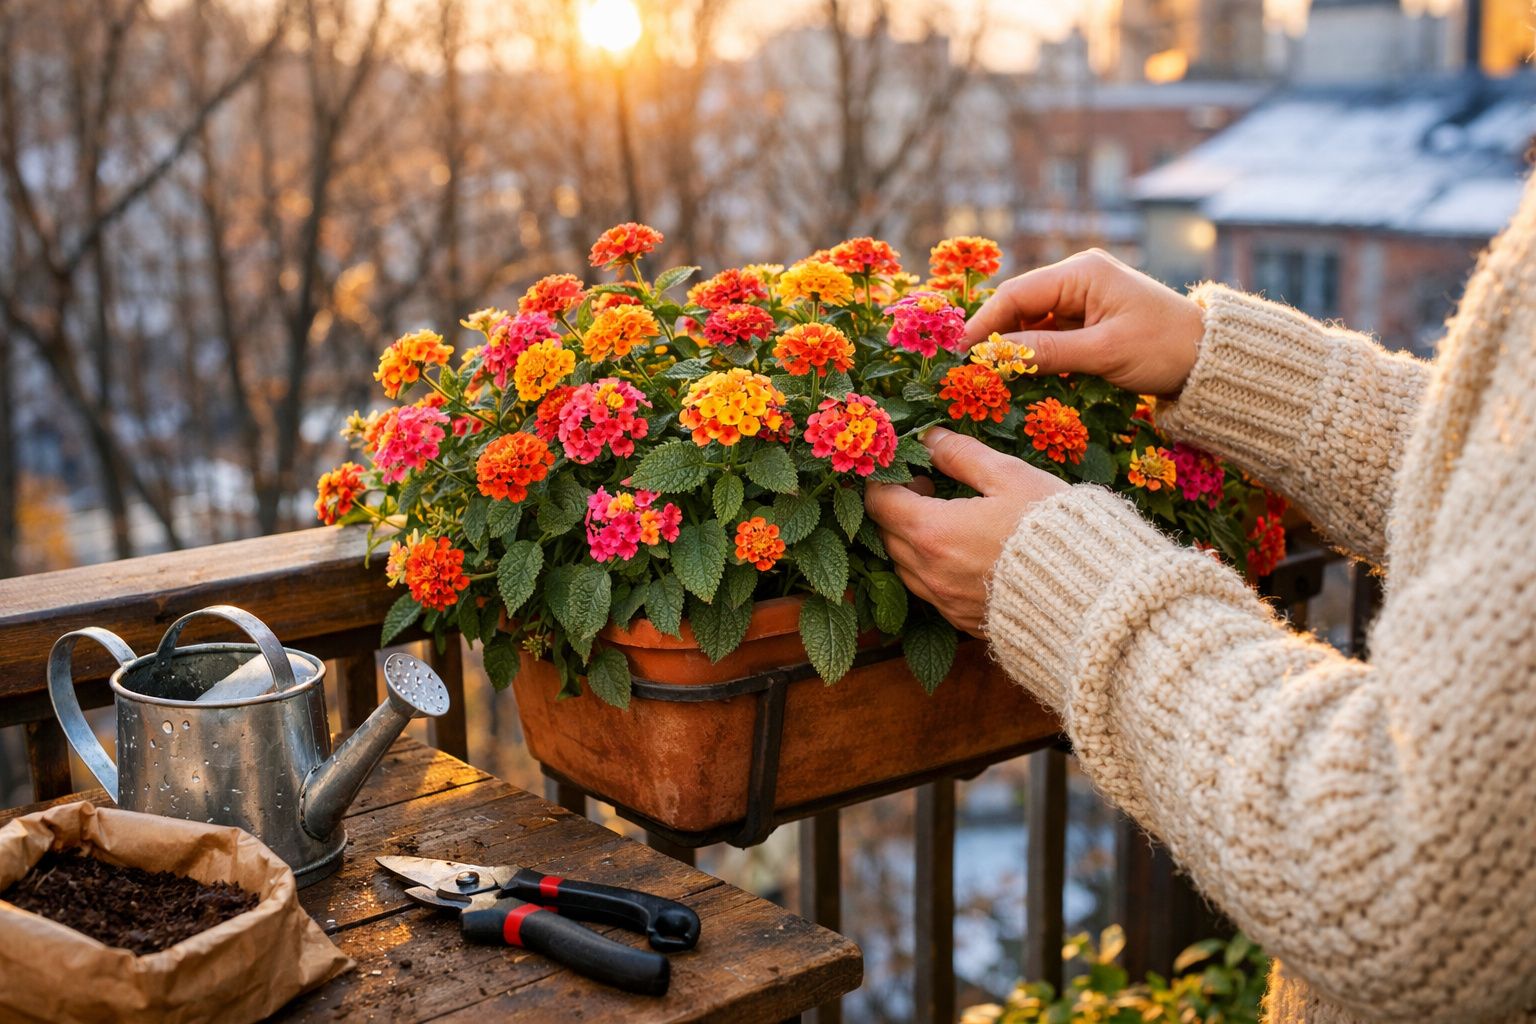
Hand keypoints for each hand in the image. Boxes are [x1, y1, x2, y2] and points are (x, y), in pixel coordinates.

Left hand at [865, 427, 1067, 636]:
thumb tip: (930, 437)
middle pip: (886, 535)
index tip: (912, 470)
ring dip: (913, 540)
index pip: (879, 503)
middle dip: (898, 509)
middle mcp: (929, 572)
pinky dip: (933, 569)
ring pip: (904, 567)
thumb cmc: (1051, 529)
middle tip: (931, 490)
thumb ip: (961, 454)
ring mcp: (944, 602)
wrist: (1088, 595)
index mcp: (932, 532)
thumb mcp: (1009, 477)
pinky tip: (964, 553)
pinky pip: (930, 592)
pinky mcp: (962, 620)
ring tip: (948, 520)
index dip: (888, 481)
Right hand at [965, 249, 1204, 396]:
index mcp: (1082, 272)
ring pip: (1030, 324)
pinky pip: (1048, 336)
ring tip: (988, 379)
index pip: (1016, 294)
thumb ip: (1047, 353)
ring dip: (1012, 350)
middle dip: (994, 338)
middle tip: (967, 371)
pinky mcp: (1088, 321)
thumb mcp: (1104, 353)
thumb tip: (995, 357)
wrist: (1209, 359)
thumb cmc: (1164, 348)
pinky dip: (1033, 356)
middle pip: (1018, 307)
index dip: (983, 324)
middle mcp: (1077, 278)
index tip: (957, 354)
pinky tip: (1018, 377)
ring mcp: (1082, 299)